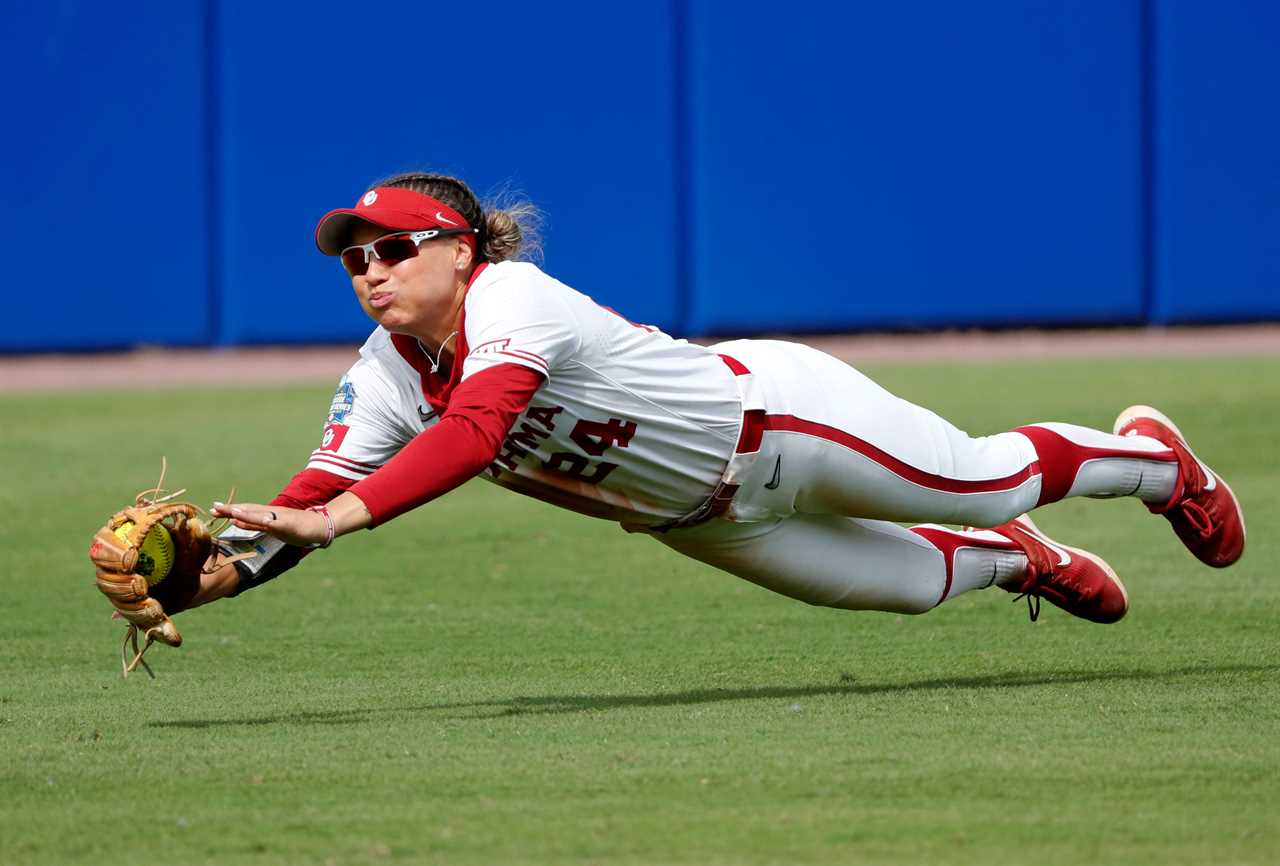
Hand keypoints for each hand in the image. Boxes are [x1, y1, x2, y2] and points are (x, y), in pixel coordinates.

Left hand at [212, 502, 328, 547]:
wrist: (321, 526)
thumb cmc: (297, 527)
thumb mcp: (272, 527)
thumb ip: (255, 524)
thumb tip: (235, 522)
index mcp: (267, 515)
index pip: (245, 511)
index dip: (229, 510)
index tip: (214, 509)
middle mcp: (271, 514)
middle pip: (249, 510)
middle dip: (231, 510)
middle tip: (214, 507)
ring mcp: (280, 519)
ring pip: (260, 516)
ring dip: (246, 514)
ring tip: (231, 512)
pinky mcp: (290, 525)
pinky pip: (277, 524)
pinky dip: (268, 522)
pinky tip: (263, 522)